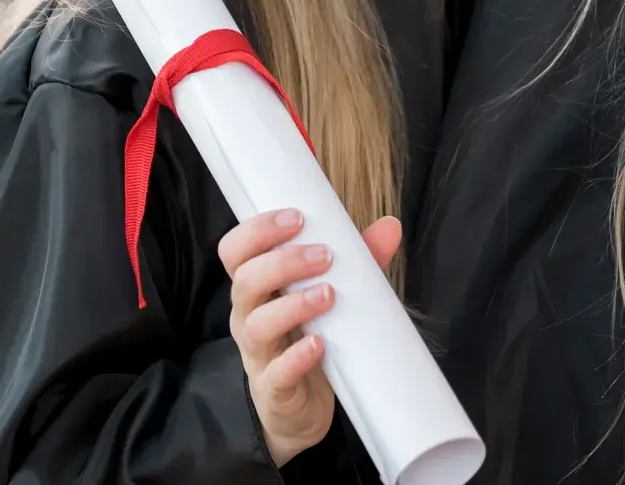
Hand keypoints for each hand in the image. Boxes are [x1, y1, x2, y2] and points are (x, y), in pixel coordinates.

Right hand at [219, 209, 402, 465]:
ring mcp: (258, 355)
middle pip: (244, 281)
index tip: (297, 217)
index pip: (235, 251)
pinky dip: (297, 357)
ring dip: (293, 305)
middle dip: (283, 262)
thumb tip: (390, 226)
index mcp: (257, 288)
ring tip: (328, 295)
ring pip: (257, 325)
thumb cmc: (313, 335)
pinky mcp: (274, 390)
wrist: (304, 408)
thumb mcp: (332, 294)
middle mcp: (249, 317)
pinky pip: (276, 373)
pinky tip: (319, 344)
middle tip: (324, 255)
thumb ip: (358, 261)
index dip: (257, 230)